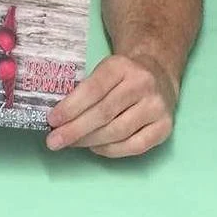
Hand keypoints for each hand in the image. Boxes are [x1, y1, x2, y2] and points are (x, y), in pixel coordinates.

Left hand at [45, 53, 176, 157]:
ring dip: (90, 142)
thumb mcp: (104, 70)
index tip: (52, 121)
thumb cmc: (122, 75)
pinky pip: (133, 146)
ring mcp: (156, 107)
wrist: (158, 73)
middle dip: (75, 130)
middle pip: (104, 113)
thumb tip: (59, 119)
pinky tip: (95, 147)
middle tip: (54, 141)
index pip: (93, 89)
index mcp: (121, 66)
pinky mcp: (165, 127)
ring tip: (72, 144)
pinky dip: (110, 150)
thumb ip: (85, 90)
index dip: (71, 107)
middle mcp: (142, 85)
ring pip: (117, 132)